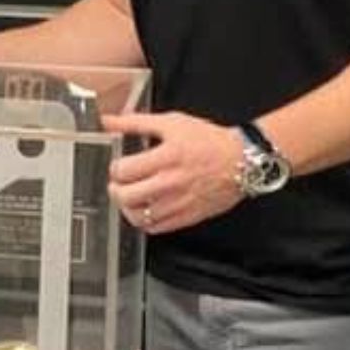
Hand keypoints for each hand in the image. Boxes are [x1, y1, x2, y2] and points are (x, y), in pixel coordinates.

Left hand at [104, 112, 245, 234]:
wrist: (241, 161)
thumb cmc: (208, 141)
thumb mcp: (171, 122)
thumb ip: (134, 122)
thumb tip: (108, 121)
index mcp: (166, 157)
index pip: (123, 170)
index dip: (115, 168)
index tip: (119, 166)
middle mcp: (171, 183)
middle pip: (126, 196)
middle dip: (116, 188)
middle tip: (119, 183)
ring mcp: (178, 203)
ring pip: (137, 217)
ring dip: (127, 207)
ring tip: (131, 196)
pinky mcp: (187, 217)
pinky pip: (155, 228)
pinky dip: (144, 221)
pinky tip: (146, 208)